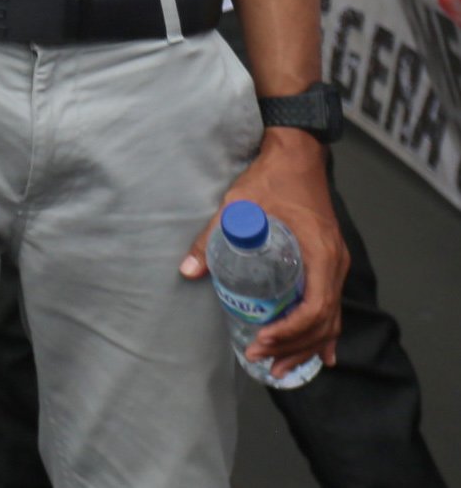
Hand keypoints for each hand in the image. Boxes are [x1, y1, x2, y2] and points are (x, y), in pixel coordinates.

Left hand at [179, 133, 343, 377]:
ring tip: (282, 367)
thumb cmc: (270, 178)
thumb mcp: (238, 206)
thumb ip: (213, 238)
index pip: (315, 308)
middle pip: (324, 321)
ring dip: (307, 345)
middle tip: (263, 361)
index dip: (290, 332)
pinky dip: (325, 332)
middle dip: (294, 346)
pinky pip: (332, 305)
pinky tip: (321, 354)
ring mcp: (335, 264)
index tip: (263, 340)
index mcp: (320, 253)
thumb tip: (187, 270)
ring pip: (331, 318)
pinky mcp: (329, 262)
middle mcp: (334, 264)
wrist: (296, 154)